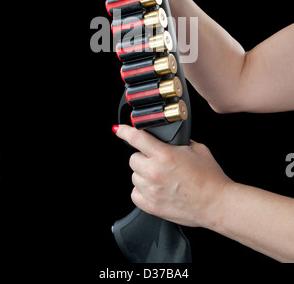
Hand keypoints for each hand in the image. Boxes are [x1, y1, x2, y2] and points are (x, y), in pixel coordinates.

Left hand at [114, 124, 232, 227]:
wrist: (217, 203)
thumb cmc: (210, 178)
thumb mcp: (197, 149)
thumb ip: (180, 142)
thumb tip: (171, 140)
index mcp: (165, 155)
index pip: (136, 138)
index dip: (125, 131)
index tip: (119, 129)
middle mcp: (155, 172)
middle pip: (133, 158)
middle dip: (143, 157)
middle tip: (157, 160)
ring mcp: (152, 190)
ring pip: (134, 176)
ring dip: (143, 174)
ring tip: (160, 177)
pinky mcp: (152, 206)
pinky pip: (135, 194)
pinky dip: (142, 190)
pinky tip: (155, 188)